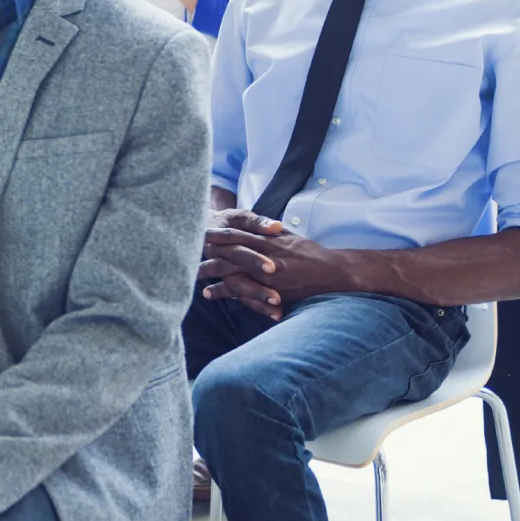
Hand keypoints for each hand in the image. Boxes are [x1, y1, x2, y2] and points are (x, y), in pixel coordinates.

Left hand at [200, 209, 345, 319]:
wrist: (333, 272)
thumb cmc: (312, 254)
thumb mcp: (290, 237)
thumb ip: (271, 233)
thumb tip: (258, 227)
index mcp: (268, 241)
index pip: (236, 235)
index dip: (216, 234)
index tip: (199, 233)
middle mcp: (265, 256)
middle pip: (228, 254)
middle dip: (207, 254)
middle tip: (186, 255)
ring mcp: (267, 275)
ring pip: (232, 273)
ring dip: (211, 274)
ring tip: (193, 276)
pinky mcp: (271, 291)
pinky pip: (244, 292)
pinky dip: (226, 292)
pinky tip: (211, 293)